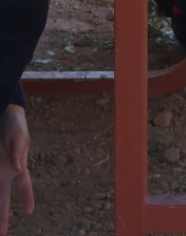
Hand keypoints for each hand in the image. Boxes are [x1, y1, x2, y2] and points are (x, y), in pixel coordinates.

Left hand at [0, 105, 33, 234]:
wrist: (3, 116)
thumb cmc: (14, 124)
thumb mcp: (18, 135)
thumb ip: (18, 150)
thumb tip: (18, 167)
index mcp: (18, 166)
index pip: (24, 185)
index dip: (27, 198)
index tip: (30, 211)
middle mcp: (6, 172)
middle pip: (3, 198)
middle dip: (2, 217)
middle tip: (2, 234)